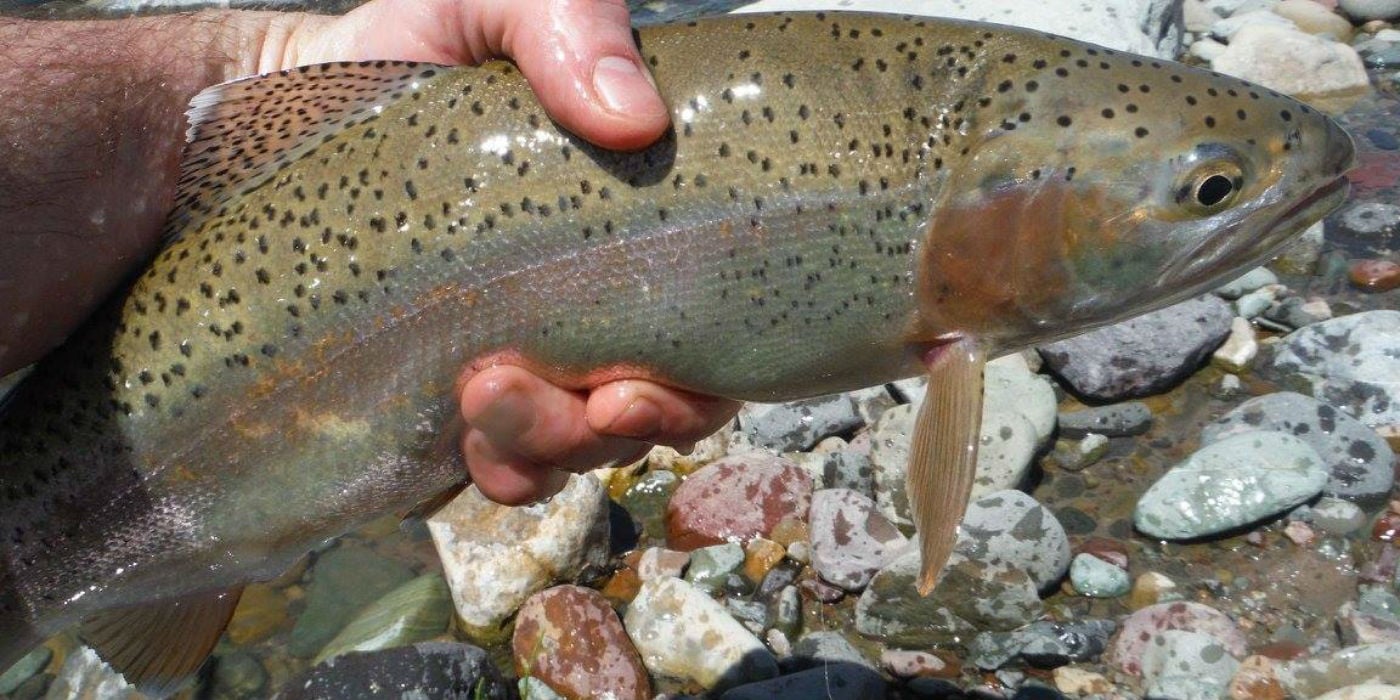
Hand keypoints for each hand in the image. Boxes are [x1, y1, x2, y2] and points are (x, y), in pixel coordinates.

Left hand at [278, 0, 738, 503]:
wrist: (265, 107)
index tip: (631, 387)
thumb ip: (566, 23)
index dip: (689, 389)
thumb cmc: (398, 54)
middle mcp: (582, 309)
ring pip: (566, 452)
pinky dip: (491, 470)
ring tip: (479, 399)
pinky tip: (456, 442)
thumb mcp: (486, 6)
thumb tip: (634, 120)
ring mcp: (513, 359)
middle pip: (642, 415)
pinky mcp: (437, 401)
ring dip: (543, 450)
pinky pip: (487, 467)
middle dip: (606, 431)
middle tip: (549, 396)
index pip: (698, 338)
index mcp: (621, 234)